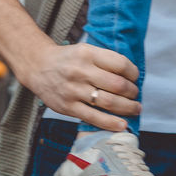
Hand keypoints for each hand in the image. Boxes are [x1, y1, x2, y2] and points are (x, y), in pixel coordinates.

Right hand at [25, 42, 140, 131]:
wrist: (38, 67)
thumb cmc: (68, 59)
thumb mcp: (85, 50)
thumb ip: (104, 60)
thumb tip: (130, 76)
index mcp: (88, 54)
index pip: (120, 64)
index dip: (133, 73)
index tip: (135, 78)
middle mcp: (81, 71)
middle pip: (116, 85)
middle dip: (132, 92)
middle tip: (136, 95)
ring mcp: (74, 91)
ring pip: (108, 102)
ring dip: (127, 107)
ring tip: (136, 108)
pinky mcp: (68, 108)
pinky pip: (93, 118)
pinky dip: (111, 123)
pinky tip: (122, 125)